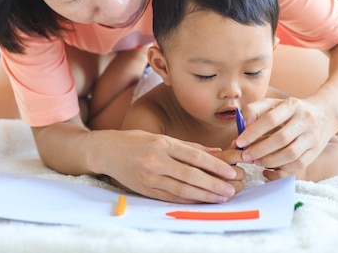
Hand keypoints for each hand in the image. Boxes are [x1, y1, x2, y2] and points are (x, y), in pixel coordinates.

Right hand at [97, 129, 243, 202]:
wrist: (106, 151)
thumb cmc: (137, 141)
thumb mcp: (162, 137)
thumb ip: (189, 146)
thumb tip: (217, 152)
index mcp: (162, 144)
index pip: (194, 156)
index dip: (214, 166)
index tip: (230, 172)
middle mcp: (156, 160)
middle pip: (191, 175)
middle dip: (214, 184)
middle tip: (231, 189)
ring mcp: (150, 177)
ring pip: (182, 189)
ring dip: (205, 195)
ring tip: (221, 197)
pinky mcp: (145, 190)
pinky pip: (171, 197)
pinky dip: (189, 200)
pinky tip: (202, 201)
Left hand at [234, 97, 335, 178]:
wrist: (325, 114)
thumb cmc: (291, 110)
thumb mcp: (273, 104)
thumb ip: (254, 111)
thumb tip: (242, 126)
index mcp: (292, 105)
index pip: (271, 118)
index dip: (253, 131)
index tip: (239, 141)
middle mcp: (305, 120)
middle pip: (281, 138)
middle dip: (260, 150)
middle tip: (245, 156)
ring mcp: (312, 137)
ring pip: (291, 154)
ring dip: (270, 161)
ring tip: (256, 162)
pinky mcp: (316, 151)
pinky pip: (298, 164)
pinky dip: (282, 169)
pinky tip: (269, 167)